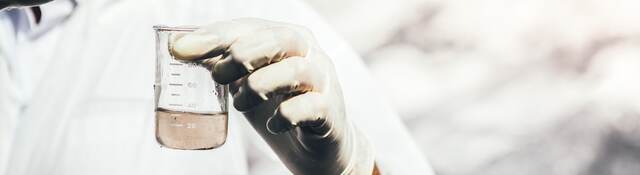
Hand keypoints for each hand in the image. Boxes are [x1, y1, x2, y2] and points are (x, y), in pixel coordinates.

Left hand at [170, 18, 374, 174]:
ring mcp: (323, 81)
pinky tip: (273, 126)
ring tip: (241, 103)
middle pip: (280, 39)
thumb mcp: (248, 81)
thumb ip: (222, 64)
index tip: (181, 50)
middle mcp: (310, 53)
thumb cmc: (280, 106)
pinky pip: (310, 107)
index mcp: (287, 38)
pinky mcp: (329, 111)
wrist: (319, 146)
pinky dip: (285, 116)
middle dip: (242, 56)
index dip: (215, 36)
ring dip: (259, 87)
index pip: (251, 27)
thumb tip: (179, 48)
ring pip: (296, 70)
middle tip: (218, 77)